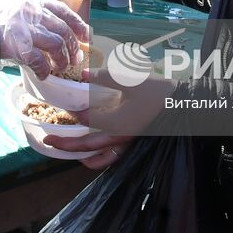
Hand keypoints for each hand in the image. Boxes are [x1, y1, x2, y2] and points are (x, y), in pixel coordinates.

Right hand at [0, 0, 89, 78]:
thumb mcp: (15, 3)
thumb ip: (31, 11)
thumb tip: (47, 25)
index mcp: (34, 2)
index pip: (63, 10)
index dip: (78, 23)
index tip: (86, 34)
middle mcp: (34, 14)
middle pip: (64, 30)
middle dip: (73, 46)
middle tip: (76, 58)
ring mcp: (28, 30)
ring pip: (57, 45)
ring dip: (62, 59)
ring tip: (60, 68)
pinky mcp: (19, 47)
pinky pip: (39, 61)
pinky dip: (44, 69)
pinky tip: (44, 74)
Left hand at [44, 71, 174, 168]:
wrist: (183, 105)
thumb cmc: (157, 92)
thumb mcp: (130, 80)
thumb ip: (105, 76)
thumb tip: (82, 73)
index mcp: (116, 123)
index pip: (86, 121)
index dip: (72, 113)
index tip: (62, 104)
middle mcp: (119, 138)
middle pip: (87, 147)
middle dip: (65, 144)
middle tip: (48, 140)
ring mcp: (128, 144)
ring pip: (100, 159)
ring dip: (82, 157)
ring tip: (70, 152)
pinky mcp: (134, 144)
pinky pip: (113, 158)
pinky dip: (100, 159)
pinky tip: (94, 152)